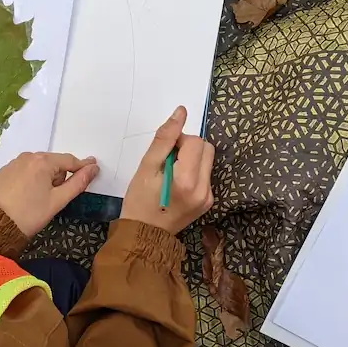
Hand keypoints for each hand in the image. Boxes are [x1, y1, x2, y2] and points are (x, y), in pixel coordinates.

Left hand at [0, 152, 98, 237]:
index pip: (69, 160)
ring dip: (45, 176)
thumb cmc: (31, 214)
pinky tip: (27, 193)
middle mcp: (28, 156)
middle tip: (54, 196)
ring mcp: (15, 161)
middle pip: (54, 162)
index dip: (82, 166)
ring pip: (39, 165)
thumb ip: (78, 182)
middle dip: (59, 176)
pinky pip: (26, 169)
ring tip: (39, 197)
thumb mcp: (58, 200)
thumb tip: (93, 167)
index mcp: (43, 161)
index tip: (93, 169)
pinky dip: (31, 177)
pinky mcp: (5, 170)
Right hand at [121, 106, 213, 234]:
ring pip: (207, 160)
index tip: (163, 154)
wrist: (144, 234)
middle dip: (188, 148)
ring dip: (191, 159)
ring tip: (171, 174)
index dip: (178, 141)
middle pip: (206, 148)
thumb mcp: (146, 166)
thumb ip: (165, 138)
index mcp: (188, 180)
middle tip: (167, 162)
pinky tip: (177, 184)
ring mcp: (208, 197)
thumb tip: (181, 112)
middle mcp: (204, 189)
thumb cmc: (139, 201)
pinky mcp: (208, 202)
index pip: (195, 141)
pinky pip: (206, 175)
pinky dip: (193, 172)